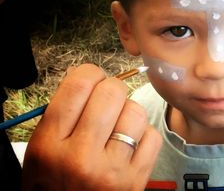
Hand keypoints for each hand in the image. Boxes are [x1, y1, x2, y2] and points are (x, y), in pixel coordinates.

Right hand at [22, 64, 161, 189]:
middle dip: (112, 89)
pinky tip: (130, 145)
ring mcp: (112, 171)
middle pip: (112, 92)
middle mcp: (80, 157)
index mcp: (49, 145)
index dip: (90, 73)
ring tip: (118, 126)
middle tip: (107, 101)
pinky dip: (144, 134)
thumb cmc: (55, 184)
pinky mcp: (137, 180)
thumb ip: (59, 113)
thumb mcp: (41, 151)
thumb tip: (87, 76)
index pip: (78, 85)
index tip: (92, 79)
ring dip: (128, 112)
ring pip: (135, 111)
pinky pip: (152, 135)